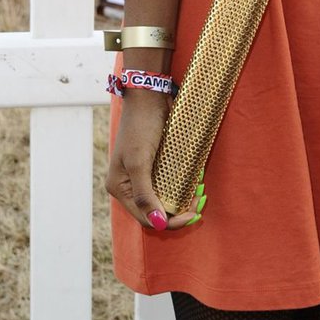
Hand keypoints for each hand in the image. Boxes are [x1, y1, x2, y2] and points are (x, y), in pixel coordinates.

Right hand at [106, 89, 198, 231]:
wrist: (148, 97)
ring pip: (164, 200)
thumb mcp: (139, 162)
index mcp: (120, 188)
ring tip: (198, 194)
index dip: (170, 222)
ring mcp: (142, 177)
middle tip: (198, 204)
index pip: (146, 218)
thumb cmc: (140, 127)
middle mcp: (129, 186)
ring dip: (182, 202)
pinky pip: (169, 186)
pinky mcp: (154, 167)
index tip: (192, 215)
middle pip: (156, 212)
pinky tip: (194, 184)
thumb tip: (157, 223)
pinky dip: (182, 188)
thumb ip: (145, 194)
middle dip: (178, 212)